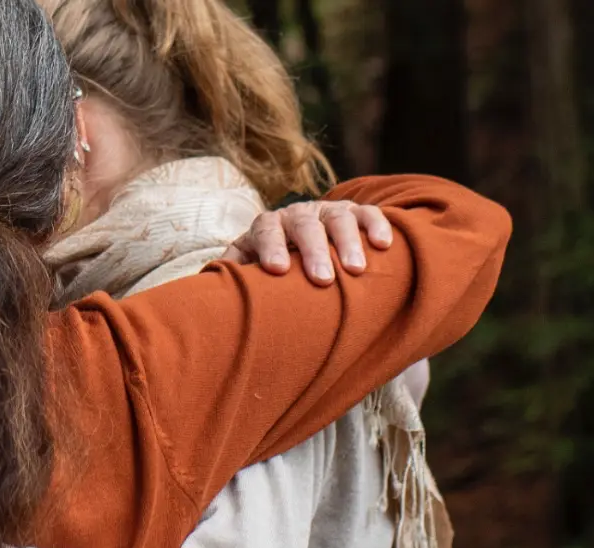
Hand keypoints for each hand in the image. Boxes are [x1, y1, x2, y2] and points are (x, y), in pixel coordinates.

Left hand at [221, 200, 392, 285]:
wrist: (299, 241)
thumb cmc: (270, 264)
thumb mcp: (248, 266)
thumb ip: (234, 273)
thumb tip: (209, 290)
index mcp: (267, 226)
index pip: (266, 231)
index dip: (271, 247)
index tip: (277, 269)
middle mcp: (297, 214)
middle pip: (305, 226)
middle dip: (314, 252)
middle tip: (322, 279)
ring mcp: (327, 211)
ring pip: (339, 219)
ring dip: (348, 243)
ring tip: (355, 270)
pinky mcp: (354, 213)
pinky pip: (368, 213)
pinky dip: (377, 225)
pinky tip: (383, 245)